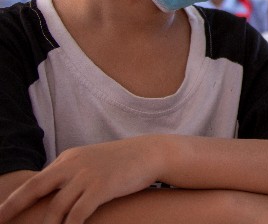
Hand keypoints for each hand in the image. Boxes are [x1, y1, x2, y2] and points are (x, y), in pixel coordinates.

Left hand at [0, 136, 164, 223]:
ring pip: (56, 208)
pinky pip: (77, 214)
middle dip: (12, 207)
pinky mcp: (102, 187)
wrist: (152, 153)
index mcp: (68, 159)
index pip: (35, 181)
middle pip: (34, 188)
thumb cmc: (123, 162)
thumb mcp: (92, 162)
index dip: (14, 199)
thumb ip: (72, 174)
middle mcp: (73, 165)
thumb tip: (55, 194)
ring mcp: (87, 176)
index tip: (0, 213)